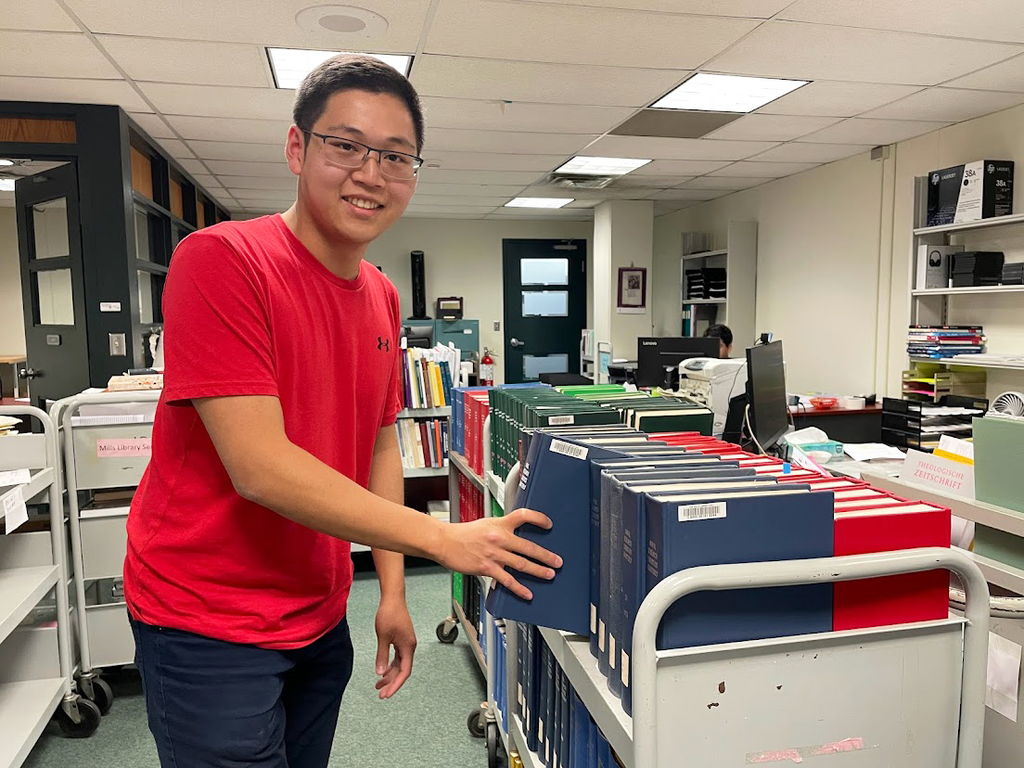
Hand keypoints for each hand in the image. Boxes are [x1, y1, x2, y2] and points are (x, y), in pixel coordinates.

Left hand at [374, 595, 415, 698]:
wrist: (393, 598)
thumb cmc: (389, 614)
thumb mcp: (383, 637)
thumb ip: (382, 656)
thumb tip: (380, 673)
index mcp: (408, 647)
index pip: (404, 672)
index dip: (396, 684)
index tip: (387, 694)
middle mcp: (409, 647)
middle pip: (402, 670)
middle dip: (391, 683)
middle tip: (380, 693)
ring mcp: (406, 643)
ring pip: (399, 664)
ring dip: (389, 675)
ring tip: (378, 685)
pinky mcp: (402, 639)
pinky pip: (397, 657)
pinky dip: (390, 665)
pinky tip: (382, 671)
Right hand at [436, 508, 561, 600]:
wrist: (444, 541)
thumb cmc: (463, 534)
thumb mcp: (486, 524)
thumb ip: (501, 529)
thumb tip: (515, 537)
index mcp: (500, 524)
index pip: (524, 516)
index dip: (539, 519)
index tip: (549, 525)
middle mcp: (499, 538)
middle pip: (528, 546)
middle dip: (546, 556)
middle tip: (557, 561)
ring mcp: (494, 554)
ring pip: (521, 564)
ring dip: (538, 571)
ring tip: (549, 575)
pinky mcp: (487, 568)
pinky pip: (507, 580)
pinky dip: (519, 588)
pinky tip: (527, 593)